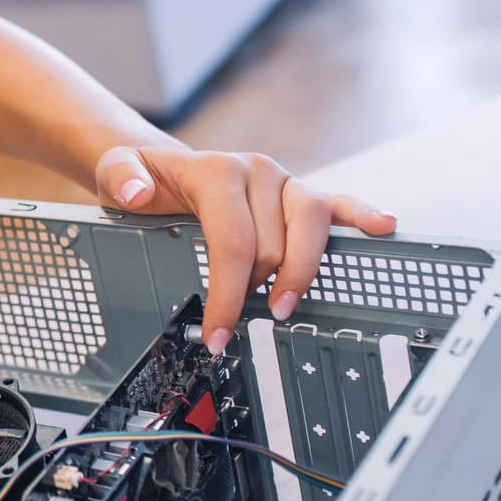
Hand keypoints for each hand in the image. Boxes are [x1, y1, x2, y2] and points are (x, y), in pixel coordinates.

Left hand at [94, 146, 396, 353]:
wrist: (164, 167)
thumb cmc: (143, 179)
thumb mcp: (115, 173)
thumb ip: (120, 177)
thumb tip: (136, 191)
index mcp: (216, 169)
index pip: (232, 241)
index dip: (227, 293)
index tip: (217, 333)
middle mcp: (257, 171)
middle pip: (272, 244)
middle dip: (254, 289)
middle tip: (235, 321)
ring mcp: (285, 182)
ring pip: (312, 228)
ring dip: (301, 273)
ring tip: (283, 307)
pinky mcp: (303, 192)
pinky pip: (339, 203)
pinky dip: (362, 216)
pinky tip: (384, 228)